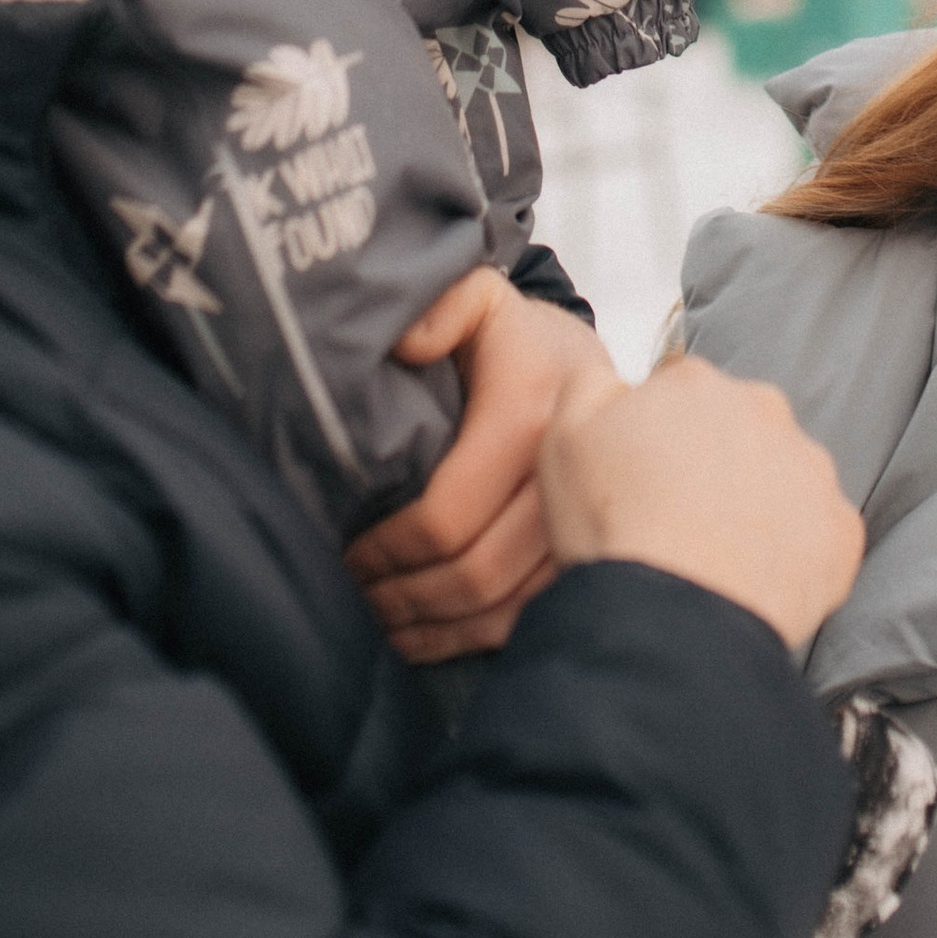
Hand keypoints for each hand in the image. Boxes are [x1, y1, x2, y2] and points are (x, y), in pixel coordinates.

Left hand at [345, 269, 618, 662]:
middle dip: (403, 597)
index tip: (347, 553)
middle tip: (354, 598)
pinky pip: (530, 616)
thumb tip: (408, 343)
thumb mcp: (478, 298)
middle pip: (475, 572)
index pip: (447, 513)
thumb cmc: (514, 338)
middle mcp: (566, 475)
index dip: (388, 548)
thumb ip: (442, 306)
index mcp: (531, 412)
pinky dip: (474, 639)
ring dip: (434, 629)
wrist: (588, 367)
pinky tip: (429, 637)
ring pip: (502, 606)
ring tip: (382, 624)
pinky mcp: (589, 553)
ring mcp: (587, 522)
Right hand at [537, 354, 861, 653]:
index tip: (644, 477)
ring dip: (758, 505)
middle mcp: (765, 412)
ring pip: (784, 479)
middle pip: (739, 428)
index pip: (680, 391)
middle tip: (677, 518)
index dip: (658, 436)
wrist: (672, 620)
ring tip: (713, 557)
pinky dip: (794, 555)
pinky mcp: (840, 532)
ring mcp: (811, 472)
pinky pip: (819, 536)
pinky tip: (751, 581)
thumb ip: (590, 383)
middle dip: (715, 463)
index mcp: (697, 384)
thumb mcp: (563, 436)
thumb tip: (615, 378)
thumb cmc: (614, 529)